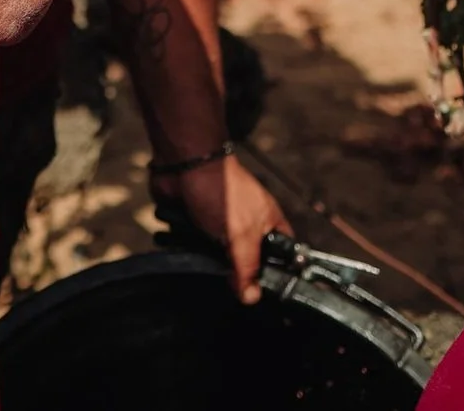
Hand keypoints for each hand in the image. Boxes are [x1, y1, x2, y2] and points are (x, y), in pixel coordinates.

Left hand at [155, 154, 292, 302]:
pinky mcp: (195, 224)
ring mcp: (220, 226)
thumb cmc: (222, 191)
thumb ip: (247, 268)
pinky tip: (181, 260)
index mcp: (269, 225)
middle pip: (247, 262)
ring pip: (218, 258)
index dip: (277, 276)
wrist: (183, 164)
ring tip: (201, 278)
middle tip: (230, 294)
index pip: (282, 258)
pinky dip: (187, 251)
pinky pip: (193, 247)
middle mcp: (247, 227)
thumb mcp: (241, 235)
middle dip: (236, 276)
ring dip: (208, 264)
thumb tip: (251, 298)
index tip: (267, 298)